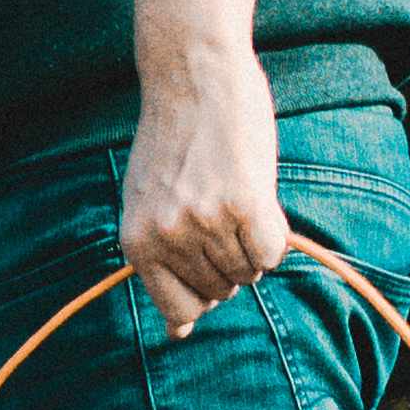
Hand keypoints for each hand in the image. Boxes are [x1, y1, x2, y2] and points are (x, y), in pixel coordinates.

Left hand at [121, 41, 287, 335]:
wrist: (192, 75)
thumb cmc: (174, 140)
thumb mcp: (146, 203)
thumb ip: (158, 264)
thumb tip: (178, 334)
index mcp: (137, 242)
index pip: (179, 314)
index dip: (202, 295)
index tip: (207, 265)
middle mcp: (167, 238)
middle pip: (221, 291)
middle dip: (228, 262)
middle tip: (218, 210)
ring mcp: (205, 222)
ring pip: (249, 272)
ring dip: (251, 243)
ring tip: (232, 195)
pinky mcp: (245, 204)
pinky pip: (272, 252)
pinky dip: (273, 233)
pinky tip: (255, 196)